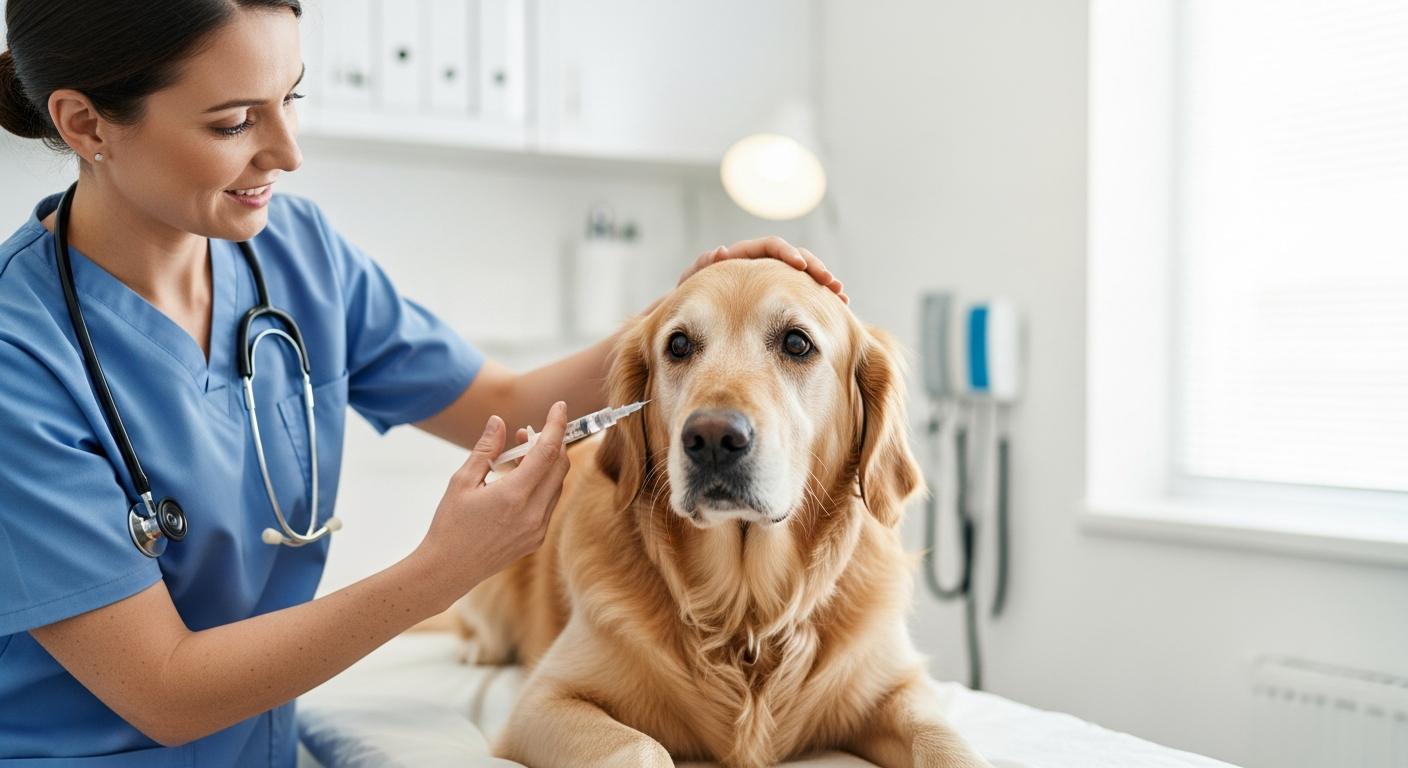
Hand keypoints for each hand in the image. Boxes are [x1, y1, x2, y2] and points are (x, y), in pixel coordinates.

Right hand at [415, 402, 571, 597]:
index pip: (548, 451)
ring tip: (518, 454)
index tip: (559, 406)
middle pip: (560, 466)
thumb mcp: (461, 482)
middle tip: (527, 433)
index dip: (556, 425)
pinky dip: (542, 484)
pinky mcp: (536, 538)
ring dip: (546, 463)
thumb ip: (485, 449)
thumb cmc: (449, 525)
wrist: (447, 571)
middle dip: (551, 442)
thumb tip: (499, 422)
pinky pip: (549, 502)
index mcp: (515, 496)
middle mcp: (533, 513)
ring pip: (556, 484)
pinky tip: (519, 480)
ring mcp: (538, 528)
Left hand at [678, 236, 847, 303]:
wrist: (692, 329)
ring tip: (841, 298)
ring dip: (822, 285)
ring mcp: (770, 284)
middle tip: (832, 284)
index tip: (800, 266)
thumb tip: (721, 251)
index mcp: (741, 258)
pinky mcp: (778, 300)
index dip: (787, 254)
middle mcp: (759, 268)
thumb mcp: (690, 286)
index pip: (770, 247)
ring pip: (802, 278)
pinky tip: (836, 313)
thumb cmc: (687, 307)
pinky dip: (818, 302)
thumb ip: (701, 269)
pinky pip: (802, 297)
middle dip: (815, 269)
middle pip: (794, 259)